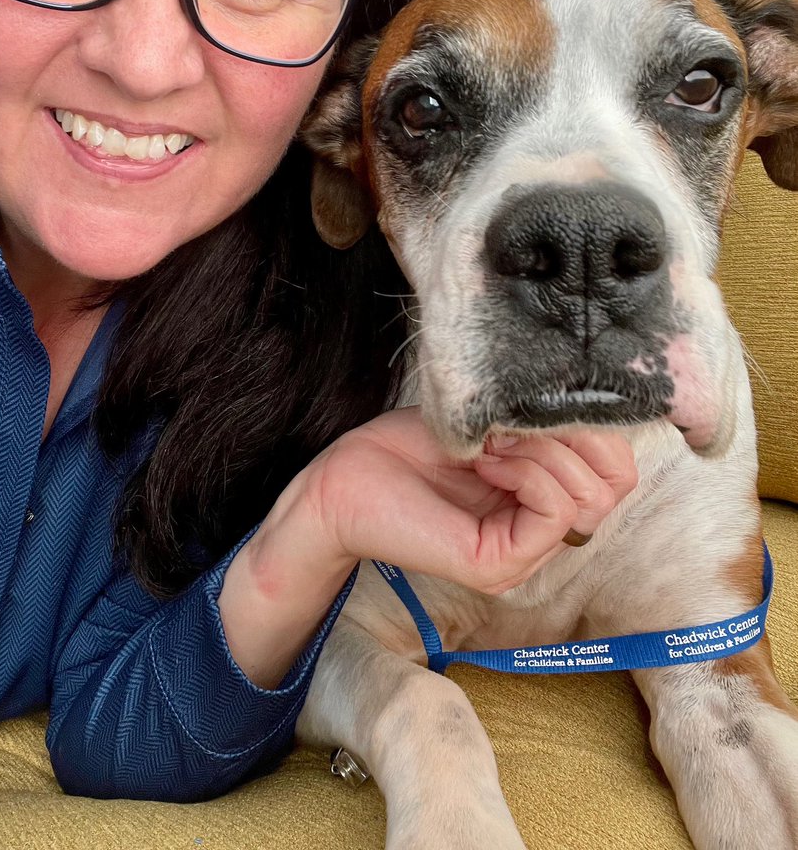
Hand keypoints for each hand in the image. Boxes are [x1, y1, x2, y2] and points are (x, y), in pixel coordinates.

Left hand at [294, 407, 637, 594]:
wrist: (345, 480)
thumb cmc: (409, 447)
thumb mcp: (494, 421)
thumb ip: (545, 422)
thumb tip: (601, 407)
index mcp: (543, 500)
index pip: (619, 469)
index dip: (595, 426)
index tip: (540, 400)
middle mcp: (541, 533)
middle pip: (616, 483)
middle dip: (576, 434)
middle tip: (515, 423)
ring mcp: (523, 554)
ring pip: (590, 497)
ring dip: (544, 450)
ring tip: (492, 441)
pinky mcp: (498, 563)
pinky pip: (555, 512)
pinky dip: (528, 472)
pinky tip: (488, 460)